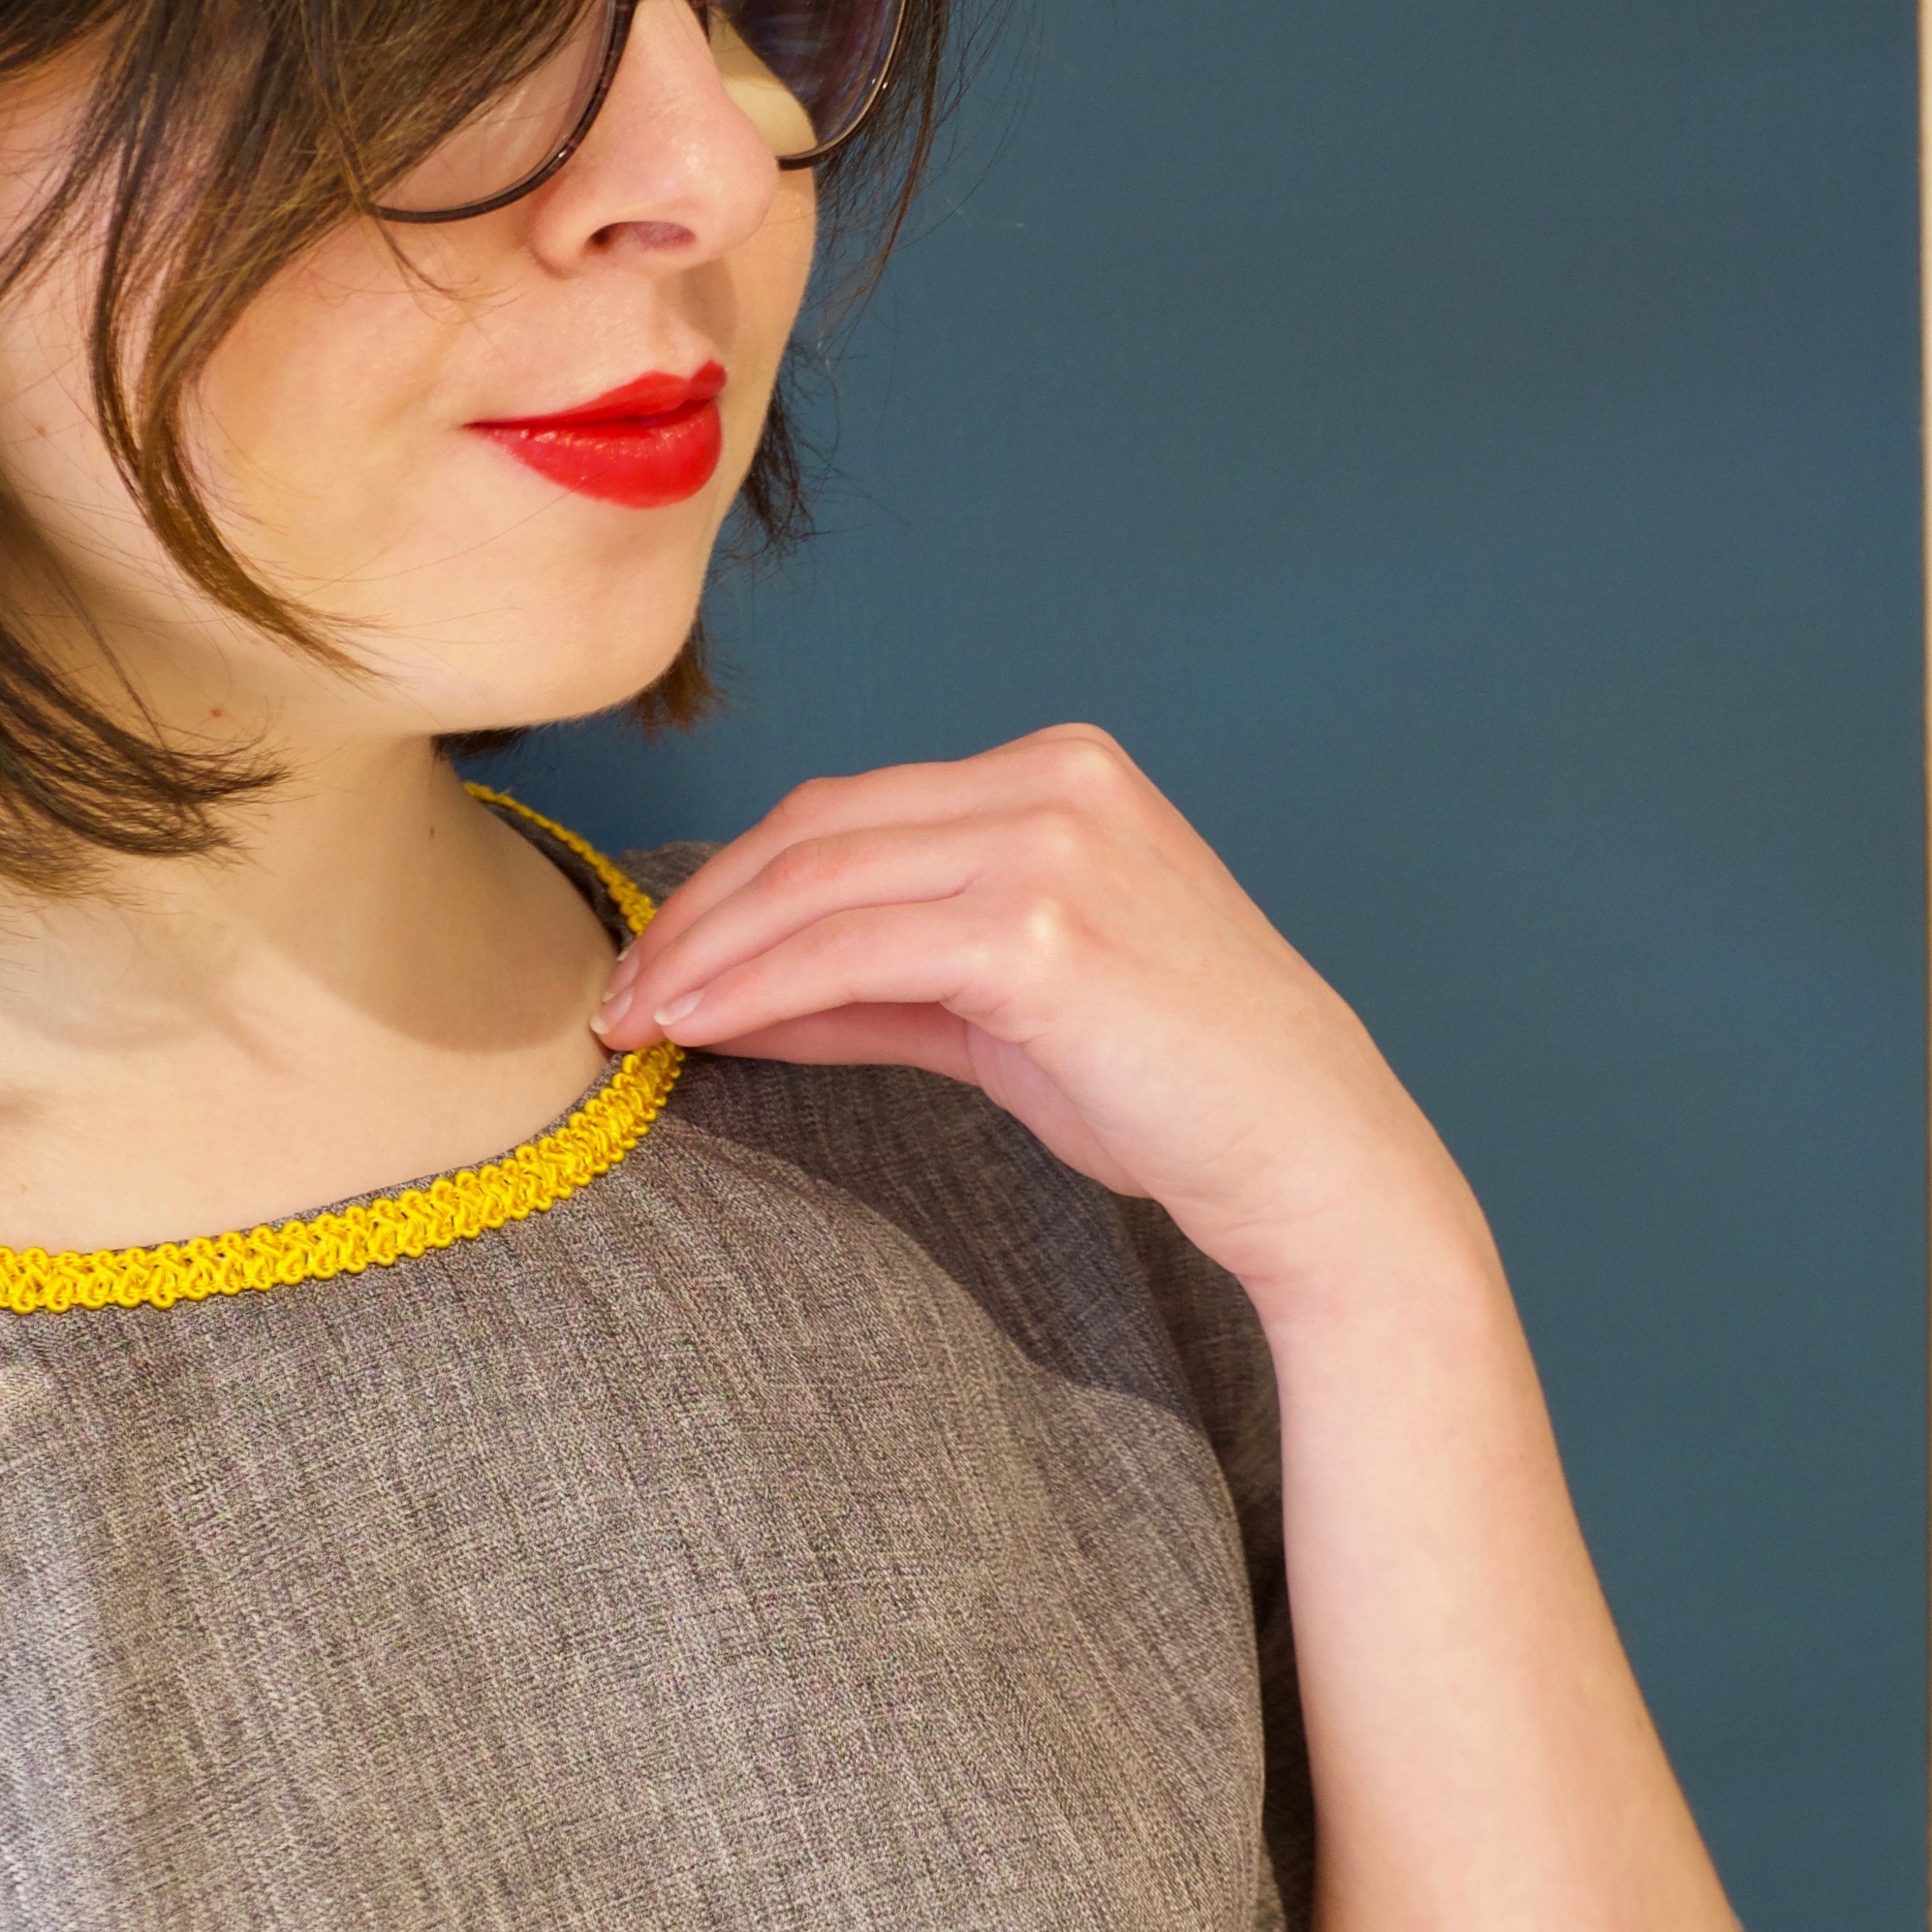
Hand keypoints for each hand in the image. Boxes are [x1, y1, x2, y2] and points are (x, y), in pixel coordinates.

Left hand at [592, 725, 1495, 1309]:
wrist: (1315, 1159)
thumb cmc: (1178, 1088)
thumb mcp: (1008, 1012)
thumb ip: (878, 984)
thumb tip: (732, 995)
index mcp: (1058, 772)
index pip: (848, 809)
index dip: (734, 884)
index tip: (658, 959)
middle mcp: (1054, 780)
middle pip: (817, 830)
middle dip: (698, 916)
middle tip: (616, 996)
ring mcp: (1052, 843)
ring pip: (818, 881)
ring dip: (704, 955)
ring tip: (631, 1023)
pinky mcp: (1041, 927)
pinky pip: (850, 950)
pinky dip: (752, 989)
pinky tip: (693, 1030)